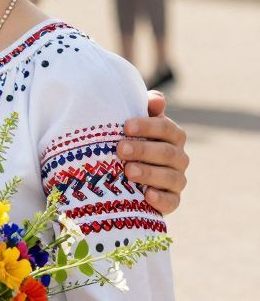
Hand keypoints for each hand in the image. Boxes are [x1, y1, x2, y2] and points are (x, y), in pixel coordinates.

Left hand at [118, 94, 188, 214]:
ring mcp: (177, 180)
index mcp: (172, 136)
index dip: (147, 126)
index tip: (126, 127)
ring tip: (128, 171)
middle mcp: (179, 157)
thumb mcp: (134, 127)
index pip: (166, 128)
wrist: (127, 181)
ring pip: (171, 177)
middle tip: (121, 149)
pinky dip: (161, 199)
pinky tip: (147, 194)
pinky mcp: (172, 201)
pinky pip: (172, 201)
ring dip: (149, 173)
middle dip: (144, 150)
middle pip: (167, 153)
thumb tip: (157, 99)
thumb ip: (146, 110)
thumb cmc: (130, 145)